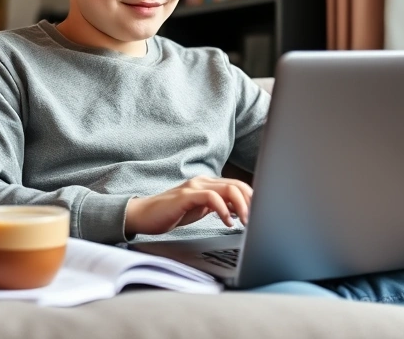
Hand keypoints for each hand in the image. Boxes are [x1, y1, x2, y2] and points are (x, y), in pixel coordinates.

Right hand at [124, 176, 252, 236]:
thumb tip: (240, 210)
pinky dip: (223, 209)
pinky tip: (227, 222)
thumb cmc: (171, 213)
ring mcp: (194, 187)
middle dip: (251, 202)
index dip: (252, 198)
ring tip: (245, 221)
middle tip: (256, 220)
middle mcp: (203, 181)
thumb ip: (219, 206)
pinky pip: (211, 197)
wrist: (143, 215)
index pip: (237, 185)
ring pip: (228, 189)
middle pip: (237, 185)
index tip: (260, 213)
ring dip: (241, 206)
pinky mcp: (186, 196)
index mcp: (208, 184)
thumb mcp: (200, 210)